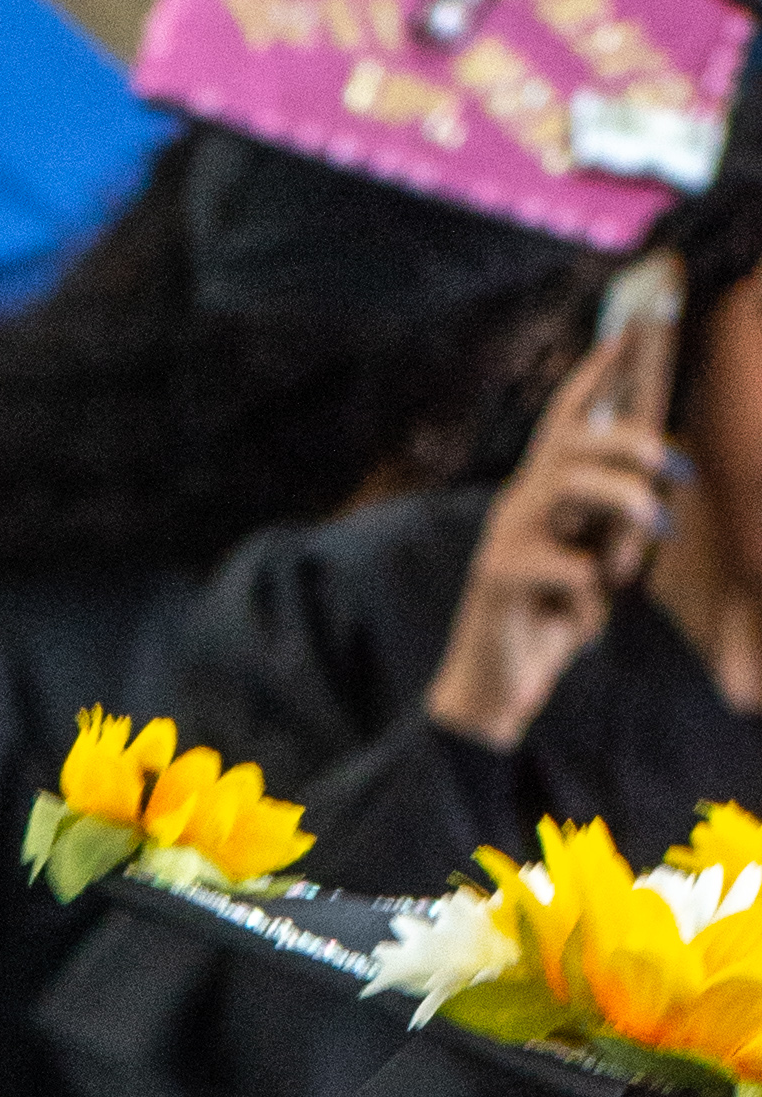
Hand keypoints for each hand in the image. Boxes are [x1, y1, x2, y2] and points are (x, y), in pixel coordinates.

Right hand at [427, 322, 676, 742]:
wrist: (497, 691)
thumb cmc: (550, 624)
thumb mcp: (595, 567)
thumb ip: (617, 528)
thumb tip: (659, 493)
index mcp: (538, 495)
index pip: (563, 421)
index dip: (592, 376)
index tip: (624, 332)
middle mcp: (516, 505)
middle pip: (576, 442)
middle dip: (631, 446)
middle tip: (672, 473)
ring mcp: (503, 538)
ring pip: (571, 484)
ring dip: (622, 507)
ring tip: (640, 550)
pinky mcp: (498, 578)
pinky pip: (570, 566)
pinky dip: (590, 600)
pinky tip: (576, 627)